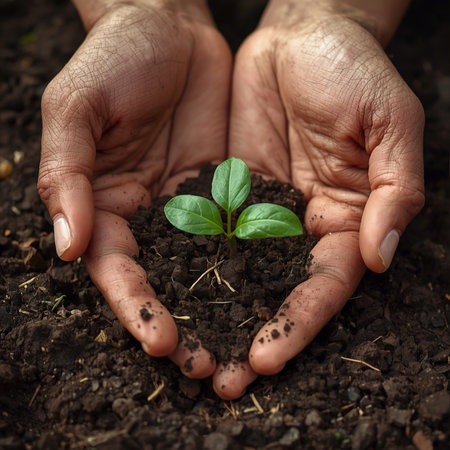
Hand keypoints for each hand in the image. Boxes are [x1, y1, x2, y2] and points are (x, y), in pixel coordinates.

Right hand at [38, 0, 231, 376]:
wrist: (169, 26)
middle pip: (165, 284)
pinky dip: (257, 268)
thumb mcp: (76, 109)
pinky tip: (276, 296)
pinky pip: (244, 234)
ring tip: (247, 354)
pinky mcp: (228, 190)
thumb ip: (67, 175)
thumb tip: (69, 246)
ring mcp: (192, 206)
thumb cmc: (113, 60)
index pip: (117, 270)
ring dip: (224, 313)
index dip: (136, 307)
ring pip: (208, 270)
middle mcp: (150, 216)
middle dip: (185, 327)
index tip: (161, 340)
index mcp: (106, 204)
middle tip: (210, 369)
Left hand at [213, 4, 423, 398]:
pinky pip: (202, 232)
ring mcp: (259, 209)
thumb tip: (381, 257)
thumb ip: (395, 190)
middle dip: (249, 336)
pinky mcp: (224, 189)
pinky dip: (185, 265)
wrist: (300, 33)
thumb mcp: (390, 123)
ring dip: (213, 314)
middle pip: (275, 292)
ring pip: (234, 272)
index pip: (324, 285)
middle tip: (219, 379)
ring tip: (183, 353)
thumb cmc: (354, 70)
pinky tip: (163, 294)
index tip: (267, 356)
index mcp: (346, 217)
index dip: (299, 322)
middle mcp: (299, 224)